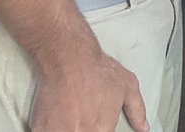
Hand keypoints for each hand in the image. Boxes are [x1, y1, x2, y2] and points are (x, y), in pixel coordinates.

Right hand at [31, 46, 147, 131]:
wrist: (69, 59)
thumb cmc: (98, 71)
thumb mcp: (128, 86)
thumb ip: (137, 111)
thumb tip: (144, 128)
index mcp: (102, 129)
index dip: (101, 130)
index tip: (96, 124)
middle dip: (84, 127)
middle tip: (82, 118)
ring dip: (67, 129)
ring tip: (71, 117)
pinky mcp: (41, 129)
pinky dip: (52, 129)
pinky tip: (58, 121)